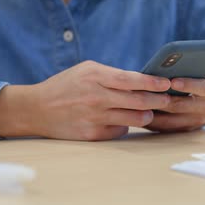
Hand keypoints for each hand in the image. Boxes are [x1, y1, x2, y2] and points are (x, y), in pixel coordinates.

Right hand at [0, 61, 170, 140]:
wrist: (37, 108)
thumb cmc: (66, 85)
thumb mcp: (87, 70)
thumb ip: (112, 74)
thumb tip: (141, 80)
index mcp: (96, 76)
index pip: (132, 80)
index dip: (152, 83)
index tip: (167, 83)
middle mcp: (96, 97)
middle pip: (138, 101)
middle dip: (158, 100)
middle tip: (168, 99)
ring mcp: (95, 117)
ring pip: (133, 119)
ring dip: (147, 115)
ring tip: (150, 112)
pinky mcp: (92, 134)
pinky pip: (120, 131)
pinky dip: (126, 126)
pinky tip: (126, 121)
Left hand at [145, 70, 204, 132]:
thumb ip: (190, 67)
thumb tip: (166, 64)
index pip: (202, 87)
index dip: (188, 85)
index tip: (173, 81)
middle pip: (181, 106)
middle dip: (162, 101)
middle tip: (144, 95)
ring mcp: (197, 121)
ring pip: (172, 121)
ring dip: (154, 113)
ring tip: (137, 105)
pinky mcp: (188, 130)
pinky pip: (168, 129)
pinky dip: (154, 122)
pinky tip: (140, 114)